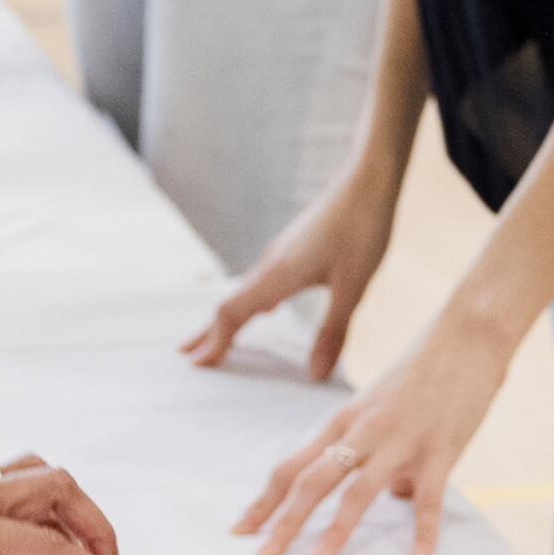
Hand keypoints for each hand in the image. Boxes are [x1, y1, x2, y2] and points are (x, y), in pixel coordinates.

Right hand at [181, 163, 399, 382]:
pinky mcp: (292, 247)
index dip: (214, 341)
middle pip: (229, 303)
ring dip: (227, 317)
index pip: (233, 313)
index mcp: (279, 274)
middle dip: (207, 332)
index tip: (197, 366)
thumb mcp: (354, 286)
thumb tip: (316, 376)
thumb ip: (334, 332)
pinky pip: (260, 281)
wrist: (368, 178)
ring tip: (216, 336)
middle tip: (186, 356)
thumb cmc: (363, 228)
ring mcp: (280, 253)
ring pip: (243, 291)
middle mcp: (271, 263)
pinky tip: (265, 310)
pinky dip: (250, 303)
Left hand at [230, 320, 509, 554]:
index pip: (292, 467)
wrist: (467, 334)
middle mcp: (362, 431)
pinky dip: (422, 530)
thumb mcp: (384, 407)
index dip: (264, 501)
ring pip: (357, 492)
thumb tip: (396, 495)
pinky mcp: (440, 448)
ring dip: (335, 531)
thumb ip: (381, 451)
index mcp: (343, 421)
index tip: (241, 530)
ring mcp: (400, 440)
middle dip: (285, 521)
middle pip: (312, 482)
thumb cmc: (424, 369)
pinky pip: (428, 497)